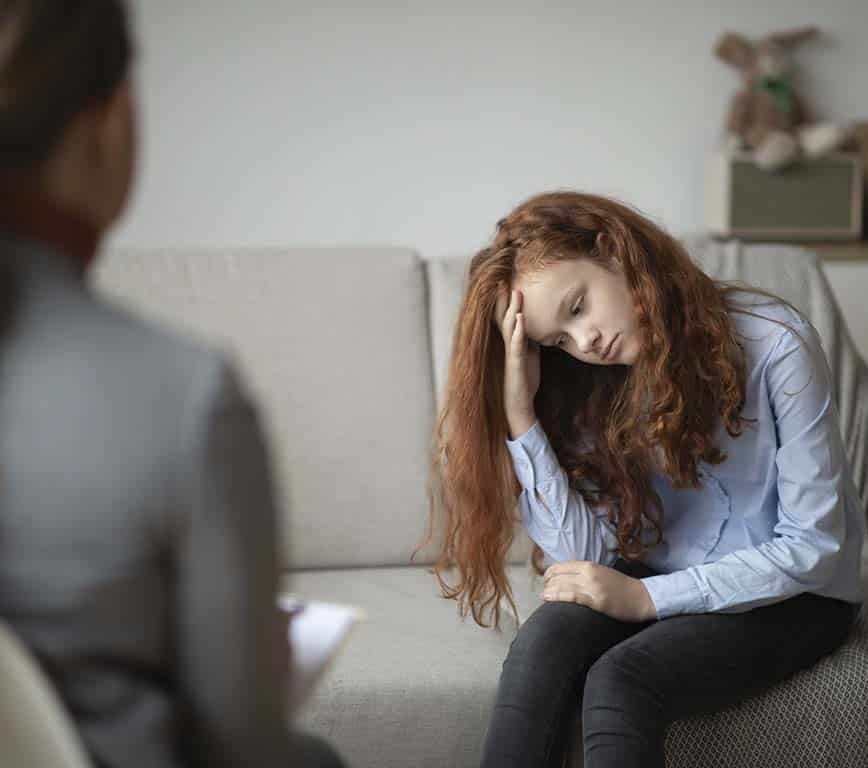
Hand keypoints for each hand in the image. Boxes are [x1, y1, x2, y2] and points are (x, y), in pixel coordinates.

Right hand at [494, 287, 540, 437]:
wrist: (518, 406)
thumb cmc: (524, 380)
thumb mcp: (529, 355)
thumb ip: (529, 340)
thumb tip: (536, 324)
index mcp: (511, 342)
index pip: (506, 317)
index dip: (506, 301)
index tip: (508, 281)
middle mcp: (507, 345)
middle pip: (503, 317)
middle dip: (505, 298)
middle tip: (504, 278)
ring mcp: (509, 354)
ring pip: (509, 327)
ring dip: (513, 309)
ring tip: (516, 292)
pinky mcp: (514, 364)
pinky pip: (516, 345)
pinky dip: (519, 331)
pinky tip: (521, 318)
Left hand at [542, 561, 656, 622]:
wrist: (641, 597)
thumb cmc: (621, 587)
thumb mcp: (601, 573)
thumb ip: (584, 573)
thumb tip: (565, 577)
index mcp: (589, 565)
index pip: (561, 566)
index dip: (549, 573)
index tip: (545, 581)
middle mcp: (589, 573)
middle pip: (559, 576)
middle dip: (547, 583)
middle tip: (544, 590)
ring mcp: (592, 586)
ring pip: (562, 585)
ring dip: (549, 590)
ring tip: (543, 596)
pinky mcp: (596, 600)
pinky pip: (571, 596)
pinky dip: (557, 596)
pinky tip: (548, 599)